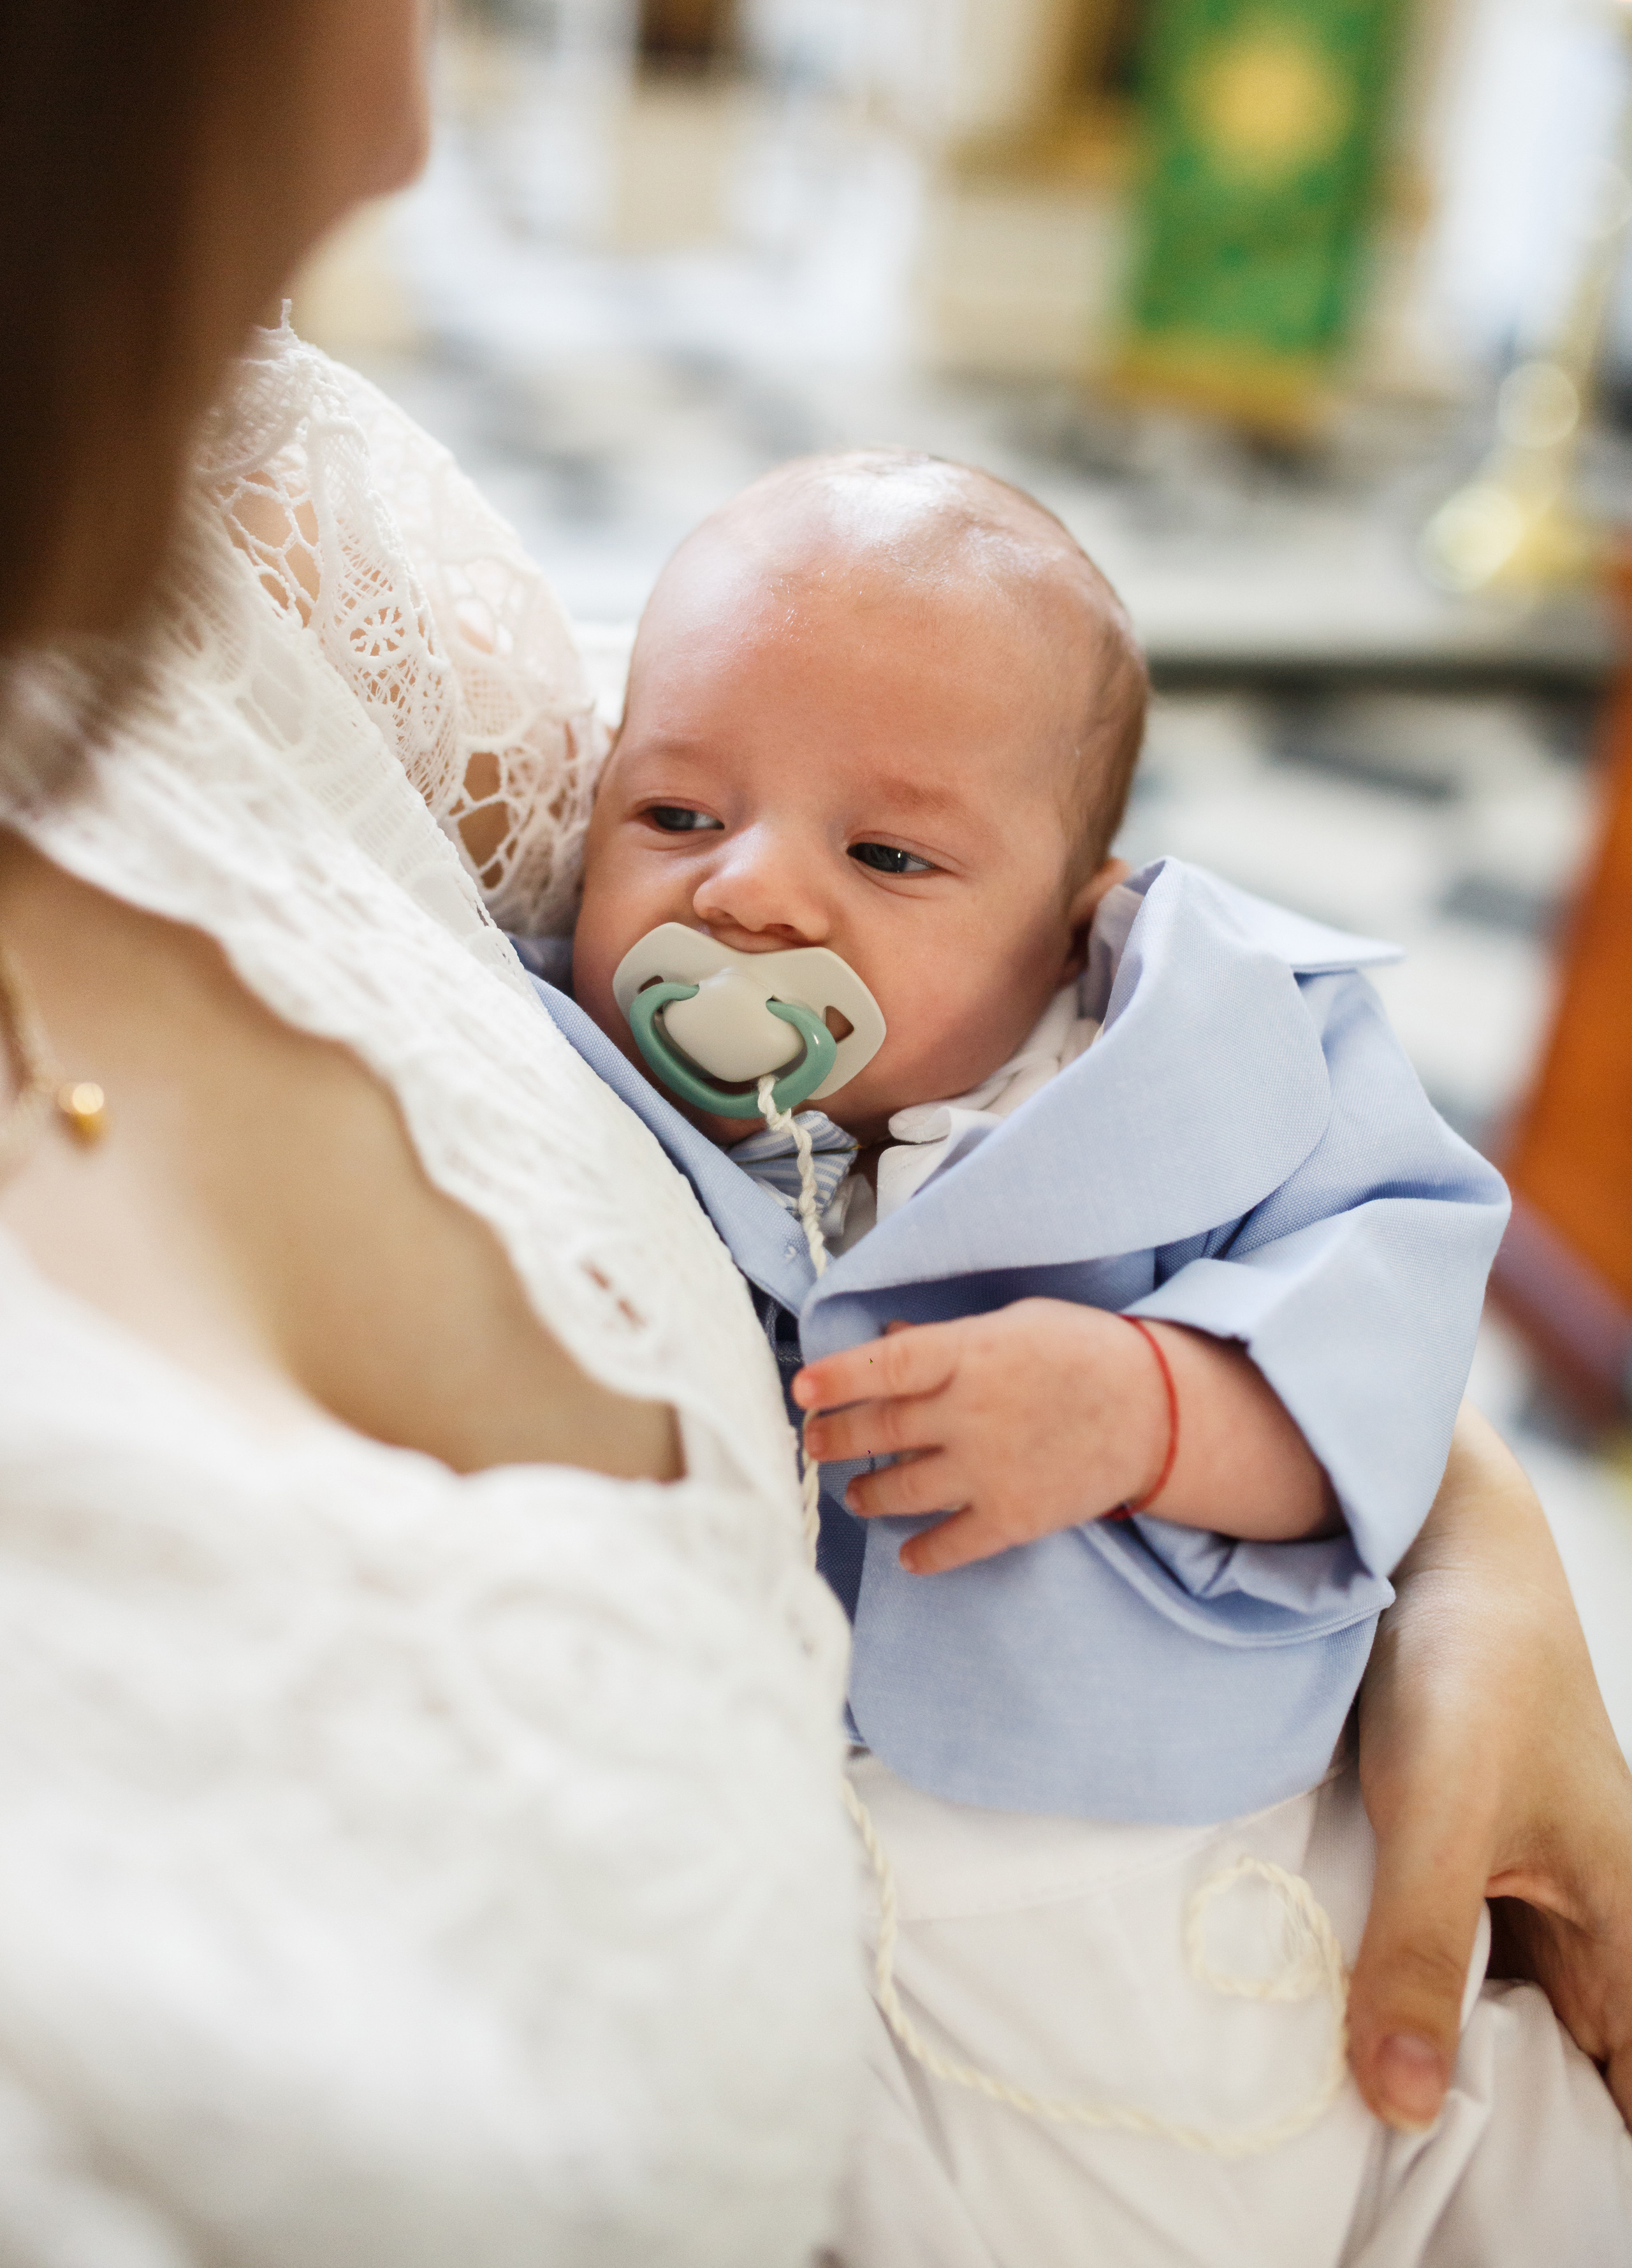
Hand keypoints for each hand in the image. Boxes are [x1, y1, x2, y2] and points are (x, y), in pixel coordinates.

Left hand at [792, 1302, 1165, 1574]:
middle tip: (815, 1442)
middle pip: (879, 1431)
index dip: (835, 1378)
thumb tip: (889, 1338)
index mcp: (970, 1354)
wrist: (1159, 1412)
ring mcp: (989, 1470)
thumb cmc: (1086, 1352)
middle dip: (835, 1439)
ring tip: (855, 1492)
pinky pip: (950, 1545)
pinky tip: (908, 1555)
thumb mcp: (1014, 1323)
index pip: (883, 1365)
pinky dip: (923, 1555)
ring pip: (900, 1491)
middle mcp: (970, 1414)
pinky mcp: (1012, 1518)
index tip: (802, 1390)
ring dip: (866, 1494)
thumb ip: (946, 1338)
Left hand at [1349, 1405, 1631, 2131]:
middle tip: (1427, 2182)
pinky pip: (1445, 1946)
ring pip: (1499, 2004)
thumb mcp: (1437, 1815)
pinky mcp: (1453, 1841)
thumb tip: (1402, 2109)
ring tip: (1376, 2113)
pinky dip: (1408, 1986)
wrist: (1428, 1535)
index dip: (1597, 2148)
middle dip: (1511, 2116)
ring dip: (1448, 2051)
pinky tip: (1348, 2020)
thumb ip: (1418, 1956)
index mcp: (1622, 1917)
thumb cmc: (1466, 1662)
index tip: (1528, 2204)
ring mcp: (1517, 1875)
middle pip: (1574, 2055)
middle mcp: (1584, 1907)